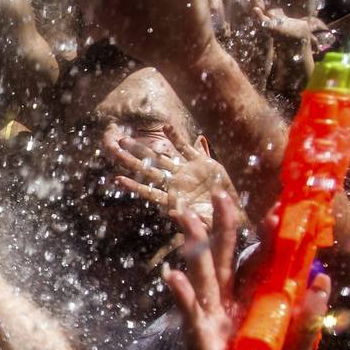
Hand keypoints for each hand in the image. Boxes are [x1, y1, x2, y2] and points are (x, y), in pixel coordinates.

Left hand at [109, 124, 240, 231]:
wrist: (235, 209)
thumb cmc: (218, 220)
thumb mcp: (203, 223)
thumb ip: (190, 220)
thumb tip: (172, 214)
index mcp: (173, 198)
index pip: (148, 191)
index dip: (133, 185)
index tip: (117, 179)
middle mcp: (175, 182)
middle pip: (148, 170)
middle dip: (131, 160)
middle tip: (114, 150)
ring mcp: (186, 171)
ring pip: (161, 157)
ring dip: (144, 148)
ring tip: (126, 139)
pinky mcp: (202, 162)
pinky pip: (186, 147)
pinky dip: (176, 138)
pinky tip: (165, 127)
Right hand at [164, 193, 328, 349]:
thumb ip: (306, 327)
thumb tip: (320, 282)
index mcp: (255, 313)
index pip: (262, 267)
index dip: (269, 239)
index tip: (280, 208)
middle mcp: (230, 314)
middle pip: (228, 263)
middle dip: (225, 228)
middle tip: (220, 193)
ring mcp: (212, 329)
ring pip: (203, 281)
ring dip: (195, 249)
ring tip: (185, 217)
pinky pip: (190, 320)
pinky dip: (182, 299)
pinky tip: (172, 277)